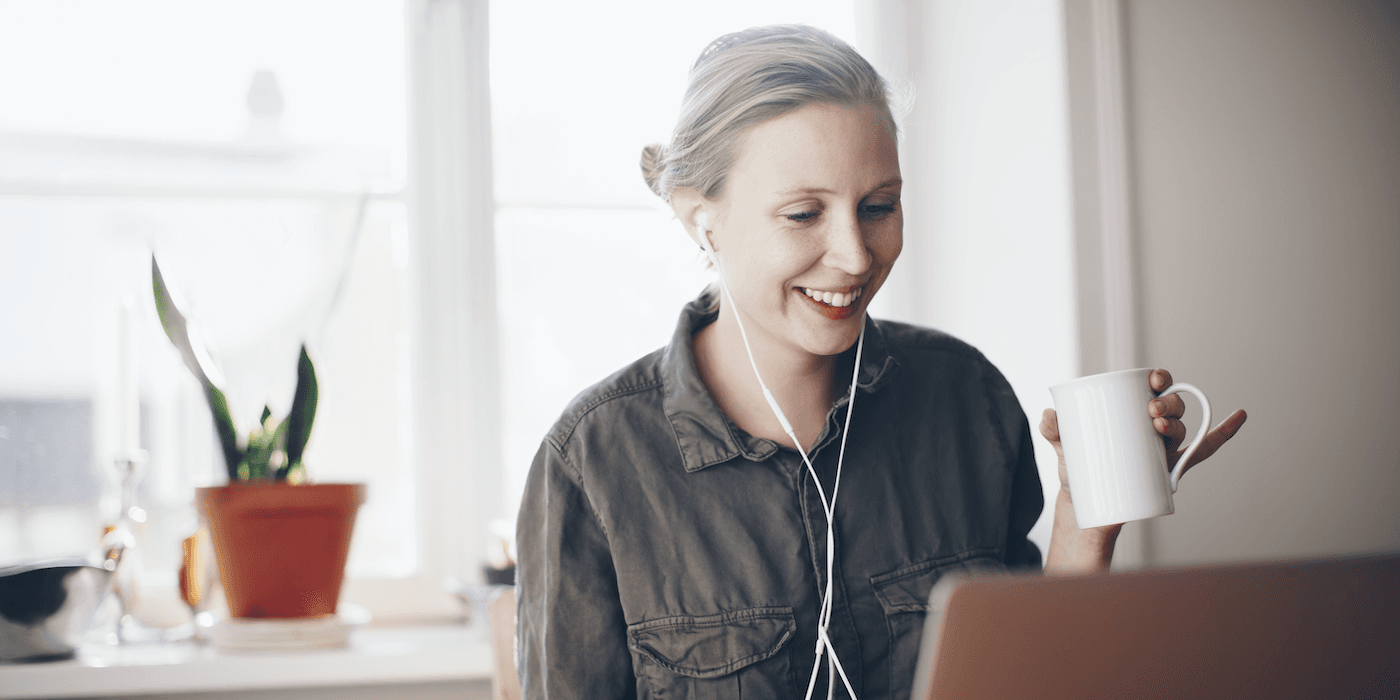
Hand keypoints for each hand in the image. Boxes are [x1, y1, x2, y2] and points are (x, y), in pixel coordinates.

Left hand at [1039, 368, 1247, 492]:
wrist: (1083, 500)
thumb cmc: (1077, 463)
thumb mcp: (1062, 444)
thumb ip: (1051, 428)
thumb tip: (1049, 414)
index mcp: (1130, 408)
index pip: (1152, 386)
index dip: (1159, 378)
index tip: (1153, 379)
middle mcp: (1152, 423)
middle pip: (1172, 404)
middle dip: (1168, 403)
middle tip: (1150, 411)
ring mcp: (1163, 446)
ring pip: (1183, 428)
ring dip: (1178, 422)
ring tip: (1157, 426)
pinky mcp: (1169, 468)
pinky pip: (1202, 449)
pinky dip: (1223, 433)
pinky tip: (1238, 417)